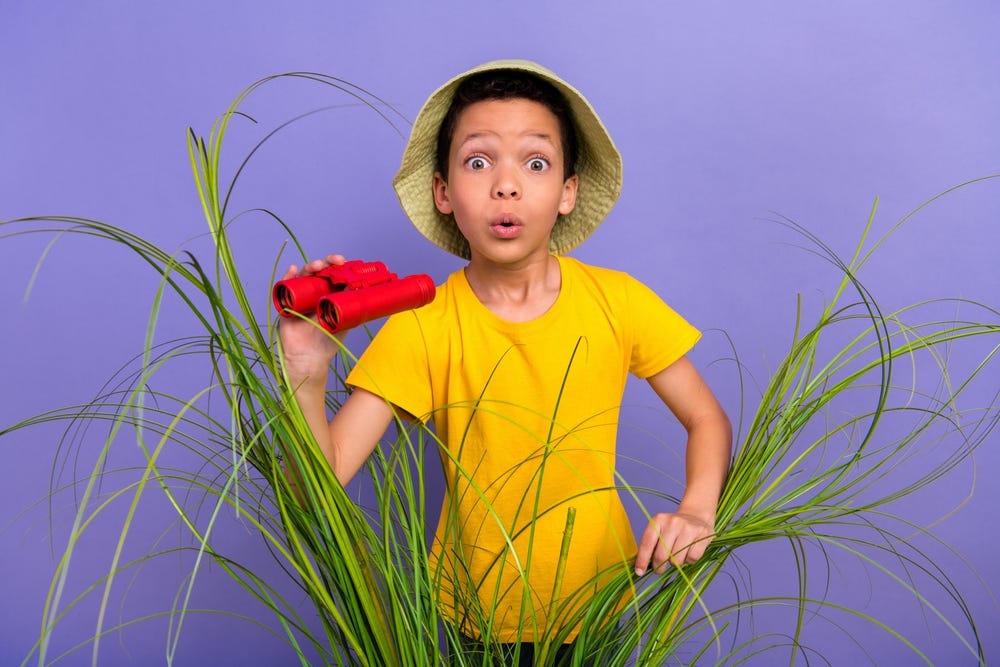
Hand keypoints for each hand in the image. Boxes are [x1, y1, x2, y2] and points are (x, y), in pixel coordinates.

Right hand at [277, 254, 346, 383]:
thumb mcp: (345, 322)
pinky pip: (285, 286)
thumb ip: (354, 309)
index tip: (347, 262)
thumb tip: (369, 292)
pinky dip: (288, 276)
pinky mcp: (286, 303)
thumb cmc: (327, 342)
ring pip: (304, 276)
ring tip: (317, 266)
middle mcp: (314, 292)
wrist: (309, 358)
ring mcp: (300, 296)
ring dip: (310, 267)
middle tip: (337, 261)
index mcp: (329, 294)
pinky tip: (294, 270)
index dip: (339, 266)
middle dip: (327, 263)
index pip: (334, 275)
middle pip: (319, 271)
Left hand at [634, 511, 714, 575]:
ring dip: (676, 564)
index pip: (647, 543)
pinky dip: (689, 561)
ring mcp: (688, 528)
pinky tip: (689, 553)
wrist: (697, 516)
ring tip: (677, 556)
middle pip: (662, 555)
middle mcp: (672, 522)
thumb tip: (638, 567)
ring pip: (677, 560)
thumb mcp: (659, 531)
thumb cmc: (674, 529)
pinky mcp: (703, 535)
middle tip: (660, 569)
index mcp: (658, 520)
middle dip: (659, 567)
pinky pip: (692, 558)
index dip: (642, 560)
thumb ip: (650, 546)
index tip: (639, 572)